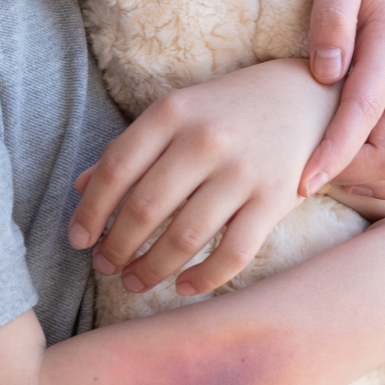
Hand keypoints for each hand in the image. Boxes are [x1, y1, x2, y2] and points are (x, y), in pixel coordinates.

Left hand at [68, 59, 337, 295]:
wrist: (306, 98)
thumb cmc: (226, 111)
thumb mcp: (176, 113)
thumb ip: (129, 148)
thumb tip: (78, 188)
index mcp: (173, 111)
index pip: (116, 168)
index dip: (91, 211)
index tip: (78, 240)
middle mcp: (206, 139)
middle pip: (145, 208)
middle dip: (116, 247)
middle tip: (104, 267)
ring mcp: (243, 170)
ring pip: (184, 238)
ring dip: (150, 269)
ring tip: (134, 281)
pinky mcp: (275, 199)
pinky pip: (233, 254)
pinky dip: (202, 279)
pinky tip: (182, 286)